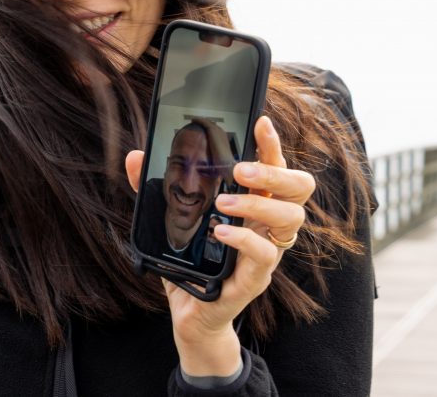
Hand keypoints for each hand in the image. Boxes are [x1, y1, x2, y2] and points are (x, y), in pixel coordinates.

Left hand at [125, 116, 314, 375]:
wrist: (191, 315)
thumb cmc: (190, 264)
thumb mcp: (170, 222)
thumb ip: (154, 189)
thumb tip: (135, 157)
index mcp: (255, 205)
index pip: (277, 167)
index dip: (273, 143)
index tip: (260, 121)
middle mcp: (268, 226)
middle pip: (300, 188)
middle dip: (276, 170)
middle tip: (240, 168)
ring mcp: (266, 253)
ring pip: (290, 219)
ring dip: (258, 204)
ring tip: (224, 202)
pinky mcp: (254, 280)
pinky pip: (264, 256)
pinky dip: (243, 239)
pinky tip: (220, 232)